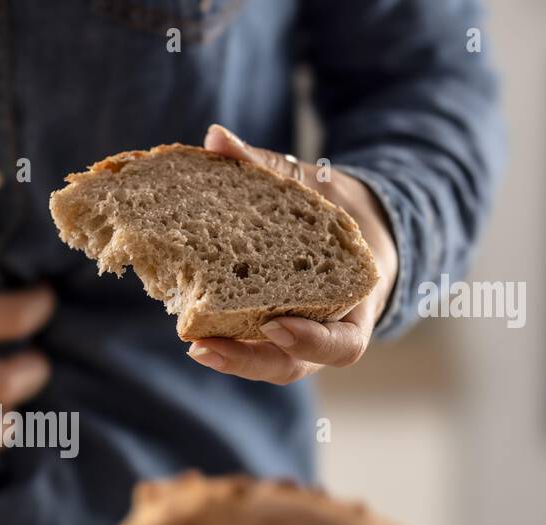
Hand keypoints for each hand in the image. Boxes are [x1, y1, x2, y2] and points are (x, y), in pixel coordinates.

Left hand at [187, 124, 399, 384]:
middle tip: (203, 347)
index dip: (311, 340)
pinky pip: (251, 341)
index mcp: (357, 303)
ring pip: (268, 362)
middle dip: (249, 361)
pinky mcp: (271, 329)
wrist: (353, 227)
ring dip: (231, 357)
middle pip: (292, 365)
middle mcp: (328, 329)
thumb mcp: (317, 185)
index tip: (274, 324)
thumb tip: (216, 138)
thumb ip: (269, 167)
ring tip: (193, 345)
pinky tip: (188, 322)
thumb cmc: (340, 209)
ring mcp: (298, 336)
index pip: (343, 344)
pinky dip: (224, 335)